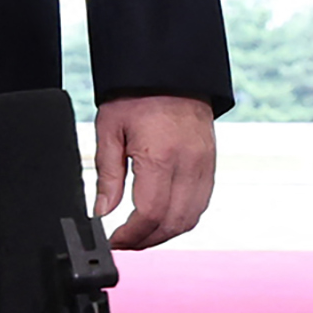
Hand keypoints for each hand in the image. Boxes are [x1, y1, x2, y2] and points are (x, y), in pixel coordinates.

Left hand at [93, 95, 216, 249]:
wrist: (170, 70)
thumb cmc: (137, 95)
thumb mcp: (109, 131)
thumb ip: (107, 176)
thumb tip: (101, 212)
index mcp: (160, 156)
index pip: (149, 214)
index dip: (130, 236)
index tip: (113, 240)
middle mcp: (188, 165)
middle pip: (172, 224)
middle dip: (146, 240)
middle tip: (124, 242)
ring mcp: (204, 165)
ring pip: (190, 219)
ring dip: (165, 233)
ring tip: (140, 234)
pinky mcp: (211, 164)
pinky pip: (200, 204)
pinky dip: (181, 218)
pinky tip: (162, 217)